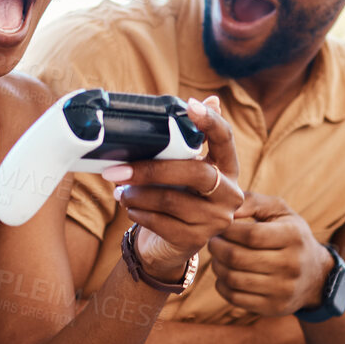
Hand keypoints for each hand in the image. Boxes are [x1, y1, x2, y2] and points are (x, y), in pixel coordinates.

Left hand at [104, 95, 242, 280]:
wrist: (168, 243)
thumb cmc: (174, 194)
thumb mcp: (179, 168)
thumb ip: (186, 140)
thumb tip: (205, 100)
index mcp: (228, 168)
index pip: (225, 139)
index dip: (210, 122)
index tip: (190, 106)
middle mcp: (229, 194)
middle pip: (194, 172)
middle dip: (150, 170)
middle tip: (114, 170)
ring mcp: (216, 219)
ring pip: (171, 200)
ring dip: (136, 194)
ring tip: (119, 190)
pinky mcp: (196, 241)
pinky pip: (161, 222)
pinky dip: (138, 212)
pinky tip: (129, 207)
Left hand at [208, 192, 331, 315]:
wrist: (317, 275)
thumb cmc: (291, 235)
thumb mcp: (280, 212)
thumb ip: (253, 201)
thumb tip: (227, 208)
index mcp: (293, 236)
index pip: (250, 235)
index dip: (227, 230)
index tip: (220, 227)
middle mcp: (291, 265)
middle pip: (237, 258)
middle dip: (216, 248)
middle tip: (212, 241)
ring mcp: (283, 289)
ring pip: (233, 279)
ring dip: (217, 266)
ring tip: (218, 257)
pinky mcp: (273, 307)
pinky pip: (235, 297)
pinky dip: (222, 285)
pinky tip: (225, 274)